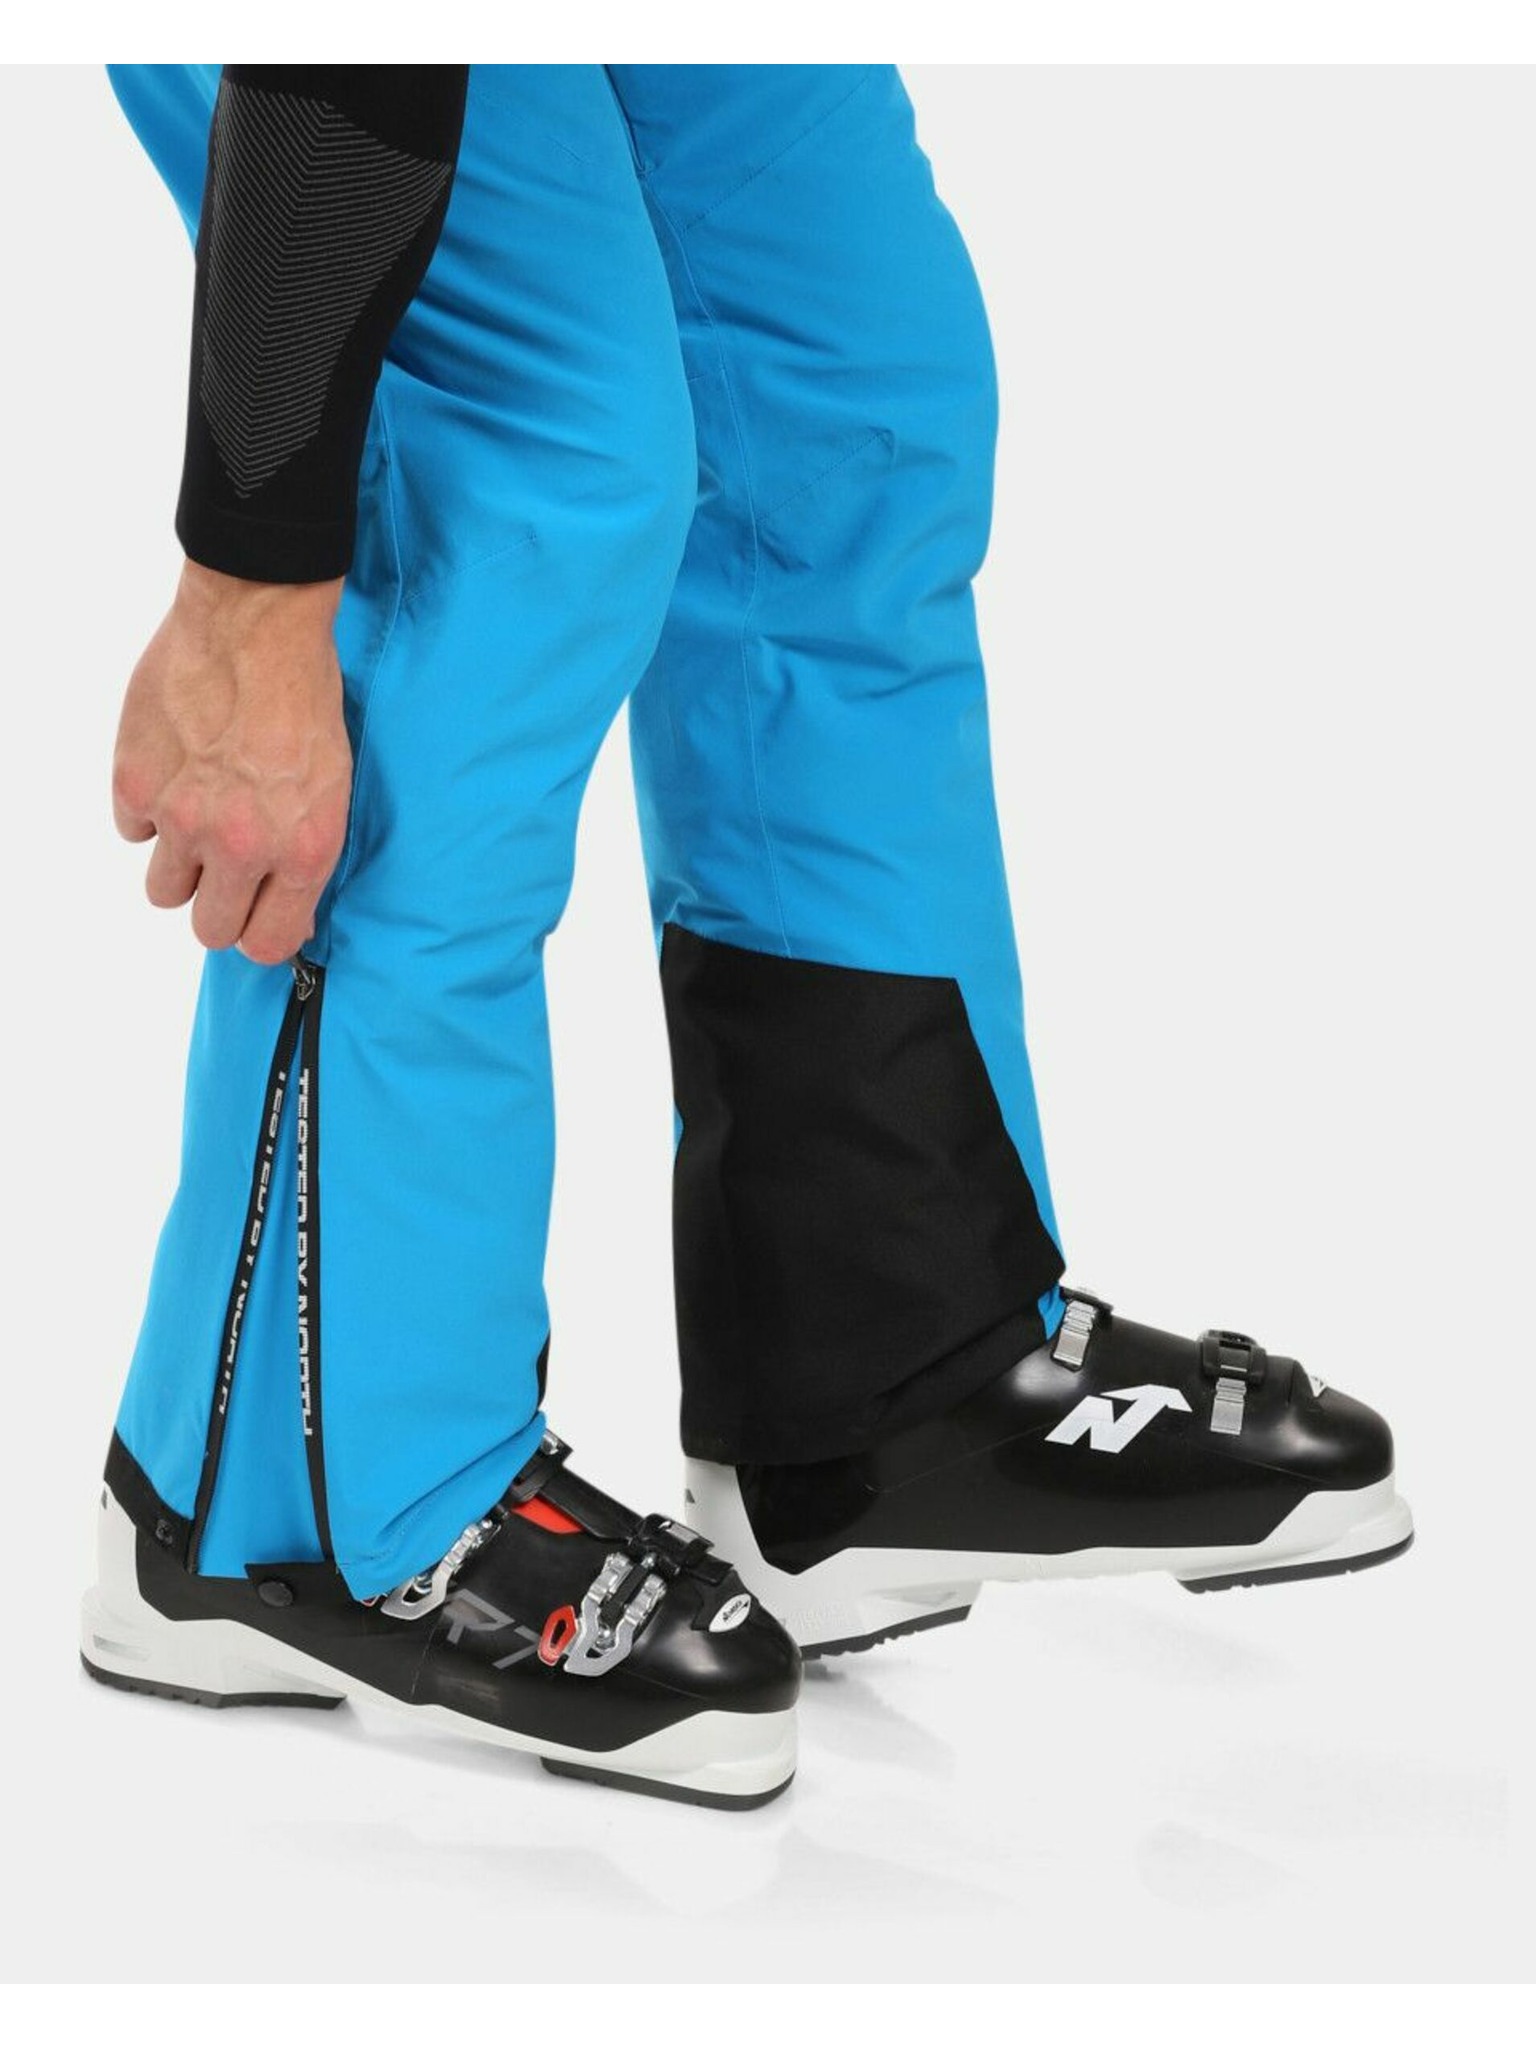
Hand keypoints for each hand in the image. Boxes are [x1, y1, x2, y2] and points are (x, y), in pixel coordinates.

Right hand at [112, 561, 353, 966]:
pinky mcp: (135, 783)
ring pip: (163, 891)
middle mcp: (242, 845)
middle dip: (218, 908)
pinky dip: (149, 811)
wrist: (256, 622)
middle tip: (226, 872)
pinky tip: (176, 773)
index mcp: (302, 850)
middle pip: (209, 928)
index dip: (260, 935)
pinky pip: (133, 830)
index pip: (266, 943)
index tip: (258, 917)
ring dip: (180, 865)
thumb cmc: (306, 695)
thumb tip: (286, 909)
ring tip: (199, 820)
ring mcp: (182, 818)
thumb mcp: (334, 785)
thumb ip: (305, 854)